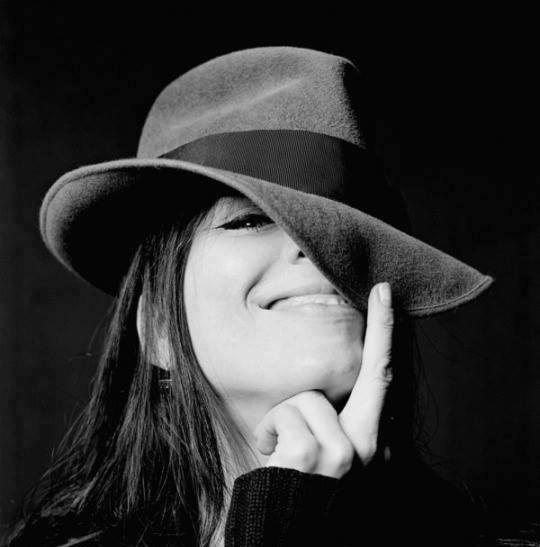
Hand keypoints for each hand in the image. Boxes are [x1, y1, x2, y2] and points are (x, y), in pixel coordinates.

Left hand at [253, 282, 393, 478]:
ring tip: (281, 448)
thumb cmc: (300, 485)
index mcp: (368, 443)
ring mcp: (342, 453)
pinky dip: (270, 431)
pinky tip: (272, 454)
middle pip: (371, 374)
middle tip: (385, 288)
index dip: (387, 337)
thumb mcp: (325, 453)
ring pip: (307, 398)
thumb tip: (326, 393)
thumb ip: (333, 422)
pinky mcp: (313, 456)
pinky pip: (285, 416)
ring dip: (284, 419)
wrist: (283, 526)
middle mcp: (366, 448)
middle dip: (382, 326)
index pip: (381, 381)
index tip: (387, 297)